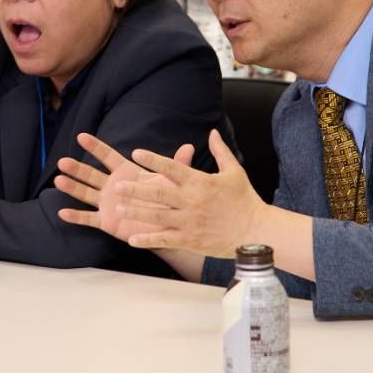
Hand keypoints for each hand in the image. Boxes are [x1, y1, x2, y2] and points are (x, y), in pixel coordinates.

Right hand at [55, 133, 197, 242]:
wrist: (166, 225)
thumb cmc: (166, 199)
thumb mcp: (171, 181)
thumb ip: (176, 165)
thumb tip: (189, 147)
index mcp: (125, 172)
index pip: (107, 156)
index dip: (95, 146)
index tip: (81, 136)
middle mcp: (112, 186)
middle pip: (91, 174)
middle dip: (77, 168)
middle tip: (62, 161)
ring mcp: (107, 203)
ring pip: (86, 193)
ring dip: (72, 187)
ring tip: (59, 180)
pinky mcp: (106, 221)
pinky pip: (88, 218)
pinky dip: (75, 216)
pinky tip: (62, 212)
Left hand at [107, 130, 264, 257]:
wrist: (255, 231)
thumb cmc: (245, 200)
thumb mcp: (234, 171)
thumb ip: (220, 151)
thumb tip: (212, 132)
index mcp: (200, 182)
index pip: (172, 168)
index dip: (153, 160)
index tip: (136, 153)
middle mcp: (191, 201)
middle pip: (158, 194)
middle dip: (135, 190)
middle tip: (116, 186)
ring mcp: (189, 222)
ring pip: (157, 217)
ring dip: (136, 212)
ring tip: (118, 208)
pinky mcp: (190, 240)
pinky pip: (165, 240)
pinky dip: (148, 240)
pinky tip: (132, 239)